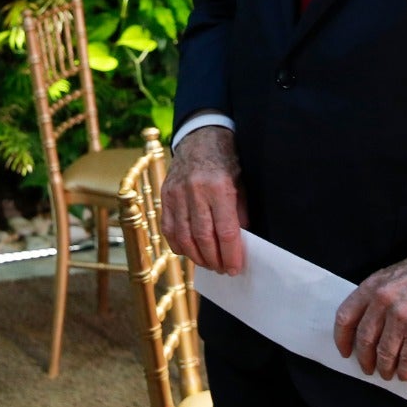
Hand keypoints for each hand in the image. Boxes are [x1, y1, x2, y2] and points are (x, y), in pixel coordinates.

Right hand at [159, 127, 248, 274]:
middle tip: (223, 270)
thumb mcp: (241, 183)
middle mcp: (195, 191)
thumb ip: (240, 213)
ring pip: (184, 237)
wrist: (200, 137)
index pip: (225, 231)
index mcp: (219, 187)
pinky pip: (169, 229)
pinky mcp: (165, 196)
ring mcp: (176, 194)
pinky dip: (179, 246)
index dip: (231, 254)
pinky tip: (190, 252)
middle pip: (203, 238)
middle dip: (215, 260)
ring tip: (209, 264)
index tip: (236, 268)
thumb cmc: (226, 161)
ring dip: (197, 257)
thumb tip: (241, 243)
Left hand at [334, 258, 406, 380]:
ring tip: (386, 372)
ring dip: (384, 368)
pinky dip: (404, 371)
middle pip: (364, 339)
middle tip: (368, 367)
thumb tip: (366, 328)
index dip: (342, 338)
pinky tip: (404, 374)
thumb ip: (375, 298)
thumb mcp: (390, 278)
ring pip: (384, 353)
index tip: (345, 351)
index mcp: (371, 287)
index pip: (345, 317)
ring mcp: (401, 318)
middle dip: (364, 358)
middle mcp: (383, 302)